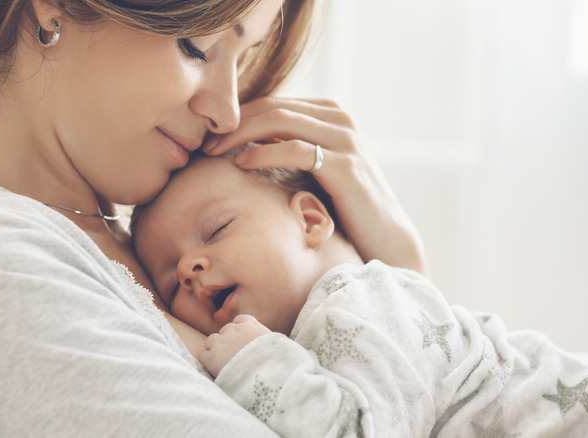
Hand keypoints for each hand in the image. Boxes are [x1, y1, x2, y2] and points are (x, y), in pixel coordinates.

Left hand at [199, 314, 270, 376]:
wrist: (266, 377)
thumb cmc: (274, 363)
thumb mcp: (275, 344)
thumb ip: (264, 339)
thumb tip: (264, 344)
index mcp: (250, 325)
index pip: (239, 320)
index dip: (239, 331)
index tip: (243, 341)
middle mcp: (233, 330)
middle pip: (225, 330)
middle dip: (228, 341)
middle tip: (234, 356)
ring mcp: (220, 342)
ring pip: (211, 341)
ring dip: (216, 350)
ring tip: (225, 364)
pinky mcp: (211, 357)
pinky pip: (204, 355)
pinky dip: (208, 362)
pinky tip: (217, 370)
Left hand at [203, 97, 426, 273]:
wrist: (384, 239)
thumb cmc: (343, 209)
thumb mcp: (314, 171)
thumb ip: (288, 151)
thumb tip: (244, 145)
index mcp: (329, 114)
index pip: (272, 102)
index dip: (237, 116)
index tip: (208, 135)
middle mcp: (339, 118)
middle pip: (272, 106)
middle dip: (233, 122)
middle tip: (203, 142)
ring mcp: (345, 138)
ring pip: (280, 120)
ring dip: (241, 134)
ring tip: (214, 151)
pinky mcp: (345, 164)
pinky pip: (295, 148)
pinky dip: (264, 153)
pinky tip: (241, 163)